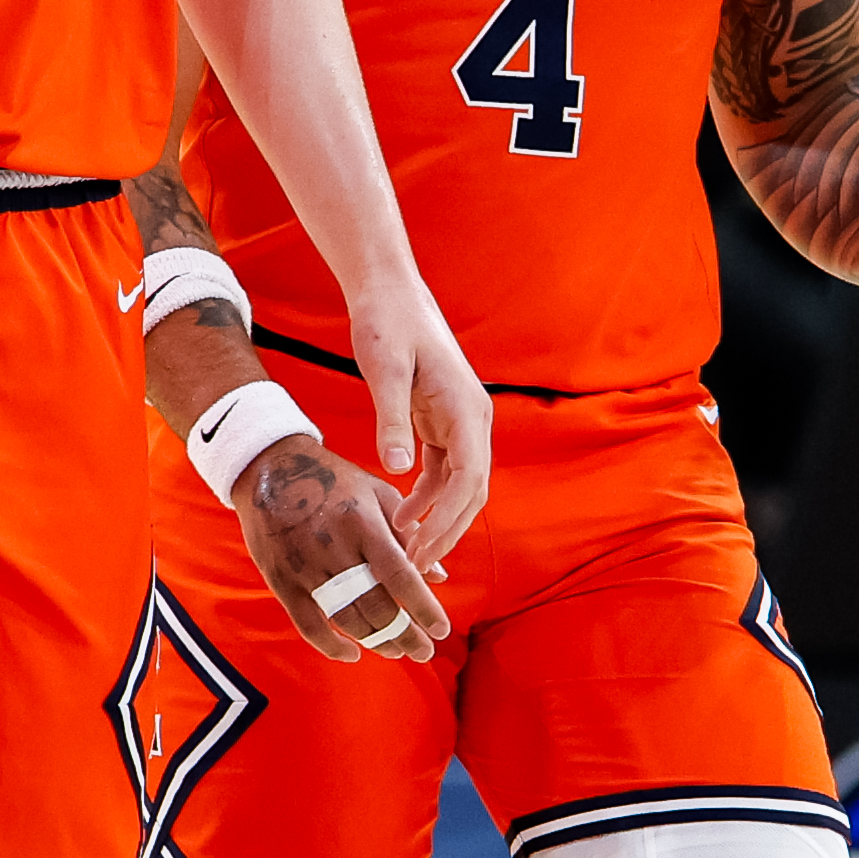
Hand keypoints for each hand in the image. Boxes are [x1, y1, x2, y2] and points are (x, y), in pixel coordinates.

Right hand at [234, 437, 450, 663]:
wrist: (270, 467)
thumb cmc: (332, 478)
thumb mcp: (377, 492)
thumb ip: (409, 533)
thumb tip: (439, 575)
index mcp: (363, 523)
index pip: (400, 575)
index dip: (423, 607)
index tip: (443, 630)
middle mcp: (334, 547)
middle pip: (375, 606)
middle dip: (404, 634)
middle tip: (424, 652)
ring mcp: (305, 566)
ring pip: (346, 619)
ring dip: (375, 641)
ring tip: (396, 650)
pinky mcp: (281, 578)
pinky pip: (307, 624)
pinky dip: (331, 646)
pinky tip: (352, 655)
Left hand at [336, 285, 497, 570]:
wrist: (389, 291)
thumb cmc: (386, 322)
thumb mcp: (384, 368)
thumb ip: (391, 418)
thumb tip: (396, 469)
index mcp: (467, 409)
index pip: (469, 479)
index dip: (448, 519)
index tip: (421, 548)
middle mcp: (474, 420)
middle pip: (472, 491)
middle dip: (447, 531)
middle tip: (414, 566)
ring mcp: (461, 422)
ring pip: (460, 487)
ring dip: (438, 521)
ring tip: (408, 552)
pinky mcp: (443, 422)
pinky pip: (443, 472)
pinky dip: (427, 498)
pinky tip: (403, 518)